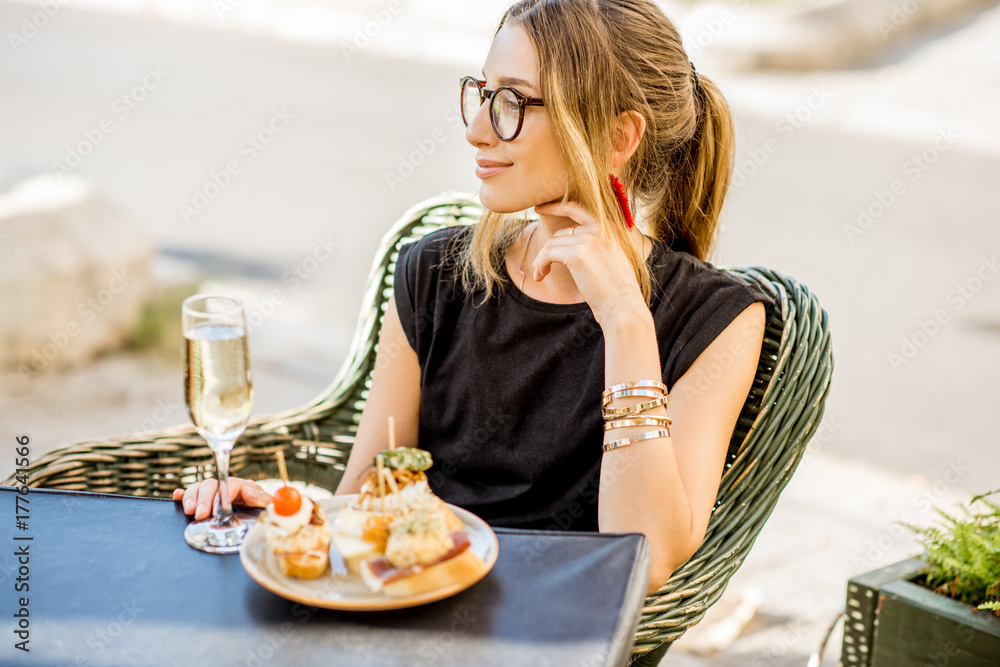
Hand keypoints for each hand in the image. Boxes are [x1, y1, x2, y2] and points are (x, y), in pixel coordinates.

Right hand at [172, 477, 272, 519]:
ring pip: (199, 487)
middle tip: (199, 514)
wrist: (257, 520)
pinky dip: (182, 494)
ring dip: (191, 497)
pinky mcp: (204, 501)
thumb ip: (261, 499)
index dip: (221, 496)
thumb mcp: (265, 507)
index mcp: (243, 486)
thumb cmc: (262, 513)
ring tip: (189, 511)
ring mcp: (213, 494)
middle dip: (204, 499)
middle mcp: (226, 487)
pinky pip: (190, 494)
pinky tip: (177, 496)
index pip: (229, 484)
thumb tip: (247, 491)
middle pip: (211, 485)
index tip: (216, 510)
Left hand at [531, 200, 646, 326]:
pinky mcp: (578, 254)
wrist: (623, 307)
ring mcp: (590, 239)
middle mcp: (601, 229)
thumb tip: (565, 239)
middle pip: (562, 233)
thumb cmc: (616, 290)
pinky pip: (548, 253)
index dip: (556, 206)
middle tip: (540, 267)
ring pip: (552, 243)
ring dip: (542, 260)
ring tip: (540, 275)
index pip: (577, 208)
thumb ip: (595, 244)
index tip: (539, 208)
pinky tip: (540, 275)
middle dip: (548, 250)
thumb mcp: (611, 258)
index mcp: (610, 228)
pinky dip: (540, 263)